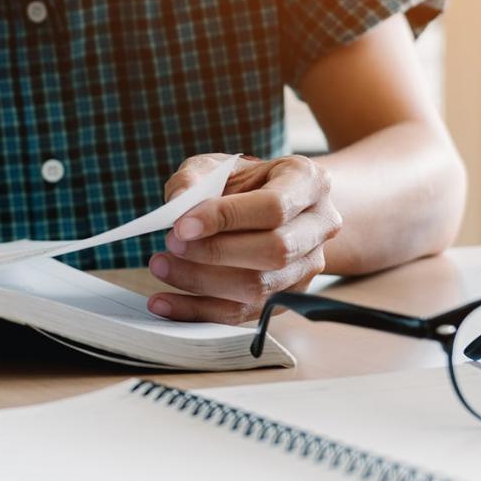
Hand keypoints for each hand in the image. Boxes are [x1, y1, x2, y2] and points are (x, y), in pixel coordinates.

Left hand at [147, 154, 342, 323]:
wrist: (270, 206)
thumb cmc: (242, 184)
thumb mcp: (217, 166)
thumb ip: (194, 178)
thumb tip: (177, 203)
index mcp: (309, 183)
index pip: (274, 206)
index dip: (226, 218)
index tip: (182, 225)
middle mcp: (319, 226)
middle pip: (274, 251)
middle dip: (214, 252)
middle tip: (170, 243)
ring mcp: (308, 267)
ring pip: (259, 287)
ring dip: (201, 281)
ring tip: (161, 265)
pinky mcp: (286, 298)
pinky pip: (243, 314)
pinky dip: (198, 311)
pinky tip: (164, 302)